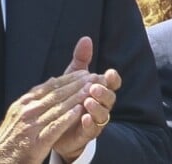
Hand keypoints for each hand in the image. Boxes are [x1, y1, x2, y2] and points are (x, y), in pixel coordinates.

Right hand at [0, 70, 98, 163]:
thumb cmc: (10, 138)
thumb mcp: (19, 114)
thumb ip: (34, 100)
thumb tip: (51, 82)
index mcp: (24, 102)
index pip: (49, 87)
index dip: (67, 79)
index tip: (82, 73)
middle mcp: (26, 110)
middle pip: (55, 94)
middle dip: (75, 84)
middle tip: (92, 76)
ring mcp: (30, 125)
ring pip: (57, 107)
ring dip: (75, 98)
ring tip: (90, 90)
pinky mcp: (36, 142)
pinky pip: (54, 127)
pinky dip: (66, 118)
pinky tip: (78, 112)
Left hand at [54, 37, 121, 161]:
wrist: (57, 122)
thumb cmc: (70, 96)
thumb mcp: (73, 75)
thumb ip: (81, 59)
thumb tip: (86, 38)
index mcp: (99, 89)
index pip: (112, 83)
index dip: (113, 79)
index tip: (110, 73)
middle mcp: (101, 104)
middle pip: (110, 98)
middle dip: (104, 92)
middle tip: (95, 87)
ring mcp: (95, 120)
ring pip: (102, 114)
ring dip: (97, 107)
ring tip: (88, 101)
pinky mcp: (85, 133)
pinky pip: (91, 130)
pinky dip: (88, 123)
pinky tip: (84, 117)